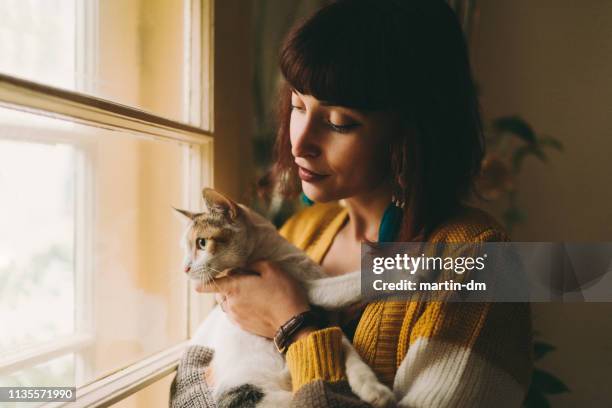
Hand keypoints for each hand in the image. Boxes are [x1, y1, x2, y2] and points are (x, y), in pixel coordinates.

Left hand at [196, 260, 310, 337]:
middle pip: (219, 293)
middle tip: (245, 280)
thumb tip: (245, 268)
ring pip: (227, 304)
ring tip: (253, 293)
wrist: (292, 323)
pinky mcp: (243, 327)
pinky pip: (234, 313)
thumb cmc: (283, 293)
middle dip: (227, 285)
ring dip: (234, 297)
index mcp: (233, 287)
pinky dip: (240, 307)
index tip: (197, 280)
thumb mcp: (272, 269)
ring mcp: (236, 317)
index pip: (207, 286)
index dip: (201, 281)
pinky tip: (256, 304)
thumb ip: (254, 264)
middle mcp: (230, 304)